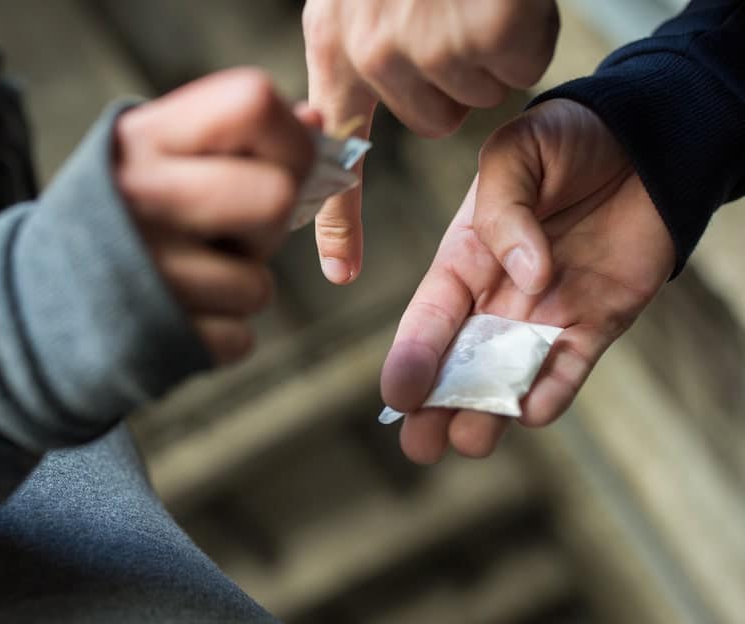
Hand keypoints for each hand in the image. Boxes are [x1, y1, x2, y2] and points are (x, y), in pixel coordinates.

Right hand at [114, 68, 315, 364]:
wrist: (34, 302)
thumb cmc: (120, 217)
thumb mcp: (155, 157)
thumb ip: (231, 135)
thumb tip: (315, 120)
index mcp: (144, 138)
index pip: (254, 103)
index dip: (291, 138)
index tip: (284, 165)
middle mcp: (139, 198)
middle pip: (275, 198)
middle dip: (269, 224)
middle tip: (232, 231)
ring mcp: (146, 274)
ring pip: (258, 286)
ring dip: (238, 288)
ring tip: (188, 277)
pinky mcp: (157, 339)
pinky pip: (239, 338)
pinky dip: (220, 333)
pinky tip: (179, 316)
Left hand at [302, 0, 559, 283]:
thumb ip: (354, 56)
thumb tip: (349, 124)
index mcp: (334, 45)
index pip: (339, 154)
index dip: (341, 221)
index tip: (342, 273)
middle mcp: (371, 52)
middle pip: (434, 120)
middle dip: (451, 84)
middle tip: (449, 21)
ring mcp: (431, 44)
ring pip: (476, 94)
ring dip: (483, 54)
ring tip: (471, 4)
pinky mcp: (488, 29)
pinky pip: (520, 64)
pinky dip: (523, 34)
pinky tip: (502, 2)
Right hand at [380, 99, 674, 463]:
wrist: (643, 139)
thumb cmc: (567, 139)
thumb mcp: (515, 154)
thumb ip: (506, 212)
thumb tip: (527, 278)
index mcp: (465, 257)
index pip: (429, 316)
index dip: (412, 356)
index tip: (397, 394)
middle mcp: (498, 295)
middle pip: (459, 362)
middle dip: (436, 405)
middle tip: (419, 447)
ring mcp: (546, 313)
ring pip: (508, 376)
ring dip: (488, 410)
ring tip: (469, 442)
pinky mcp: (597, 321)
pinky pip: (570, 366)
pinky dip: (553, 391)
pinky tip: (532, 414)